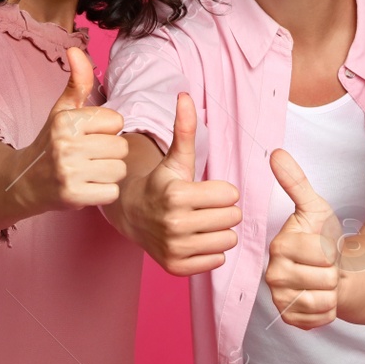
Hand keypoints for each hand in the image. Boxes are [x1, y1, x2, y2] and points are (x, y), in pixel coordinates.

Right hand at [16, 47, 127, 209]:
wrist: (25, 182)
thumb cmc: (51, 142)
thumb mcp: (62, 110)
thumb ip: (77, 81)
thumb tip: (75, 49)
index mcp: (66, 120)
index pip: (117, 120)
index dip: (107, 129)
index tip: (88, 136)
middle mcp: (66, 145)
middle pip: (121, 147)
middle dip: (110, 152)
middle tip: (89, 156)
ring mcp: (70, 172)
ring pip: (119, 170)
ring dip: (109, 173)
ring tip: (88, 171)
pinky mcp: (74, 196)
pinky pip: (112, 192)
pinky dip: (104, 192)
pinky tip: (87, 187)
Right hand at [128, 93, 240, 275]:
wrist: (132, 214)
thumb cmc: (161, 183)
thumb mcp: (176, 158)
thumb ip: (185, 128)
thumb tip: (185, 96)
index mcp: (177, 194)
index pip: (231, 195)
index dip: (222, 190)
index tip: (204, 190)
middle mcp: (175, 223)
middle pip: (232, 218)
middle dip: (223, 210)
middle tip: (204, 207)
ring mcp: (175, 248)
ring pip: (228, 241)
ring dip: (220, 232)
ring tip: (201, 222)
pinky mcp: (176, 267)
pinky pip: (217, 261)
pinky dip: (211, 252)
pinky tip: (195, 239)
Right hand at [263, 148, 340, 328]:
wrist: (328, 270)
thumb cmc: (321, 238)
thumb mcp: (315, 208)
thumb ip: (296, 182)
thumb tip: (276, 153)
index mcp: (279, 246)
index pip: (323, 253)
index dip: (332, 250)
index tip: (322, 247)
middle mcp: (273, 275)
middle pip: (325, 278)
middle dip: (333, 271)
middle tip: (324, 266)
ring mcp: (280, 300)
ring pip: (325, 299)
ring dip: (333, 290)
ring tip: (323, 280)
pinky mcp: (290, 320)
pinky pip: (323, 317)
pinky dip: (330, 308)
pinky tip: (322, 296)